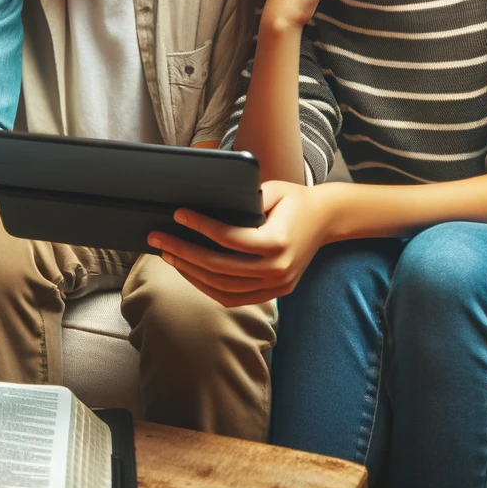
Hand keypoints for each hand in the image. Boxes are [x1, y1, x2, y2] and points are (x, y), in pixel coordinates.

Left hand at [147, 181, 331, 306]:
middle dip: (184, 252)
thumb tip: (204, 204)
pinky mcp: (276, 292)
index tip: (178, 215)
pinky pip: (234, 297)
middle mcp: (277, 268)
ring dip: (191, 272)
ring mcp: (277, 284)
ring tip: (168, 255)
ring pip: (223, 287)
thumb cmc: (295, 199)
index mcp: (277, 242)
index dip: (200, 226)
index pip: (228, 238)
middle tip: (159, 239)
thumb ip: (243, 200)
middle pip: (219, 267)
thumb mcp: (271, 190)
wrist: (327, 220)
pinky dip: (208, 287)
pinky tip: (189, 272)